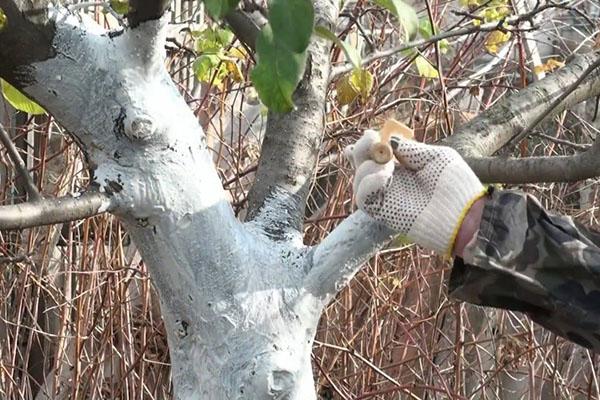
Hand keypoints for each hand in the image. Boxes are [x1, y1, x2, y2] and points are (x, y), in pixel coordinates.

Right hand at [346, 132, 485, 255]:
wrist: (464, 214)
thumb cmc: (456, 185)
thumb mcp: (436, 157)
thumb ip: (411, 149)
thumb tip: (389, 140)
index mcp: (403, 166)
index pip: (376, 154)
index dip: (367, 144)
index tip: (370, 134)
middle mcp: (391, 181)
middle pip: (362, 164)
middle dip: (362, 150)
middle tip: (371, 141)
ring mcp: (386, 197)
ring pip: (359, 180)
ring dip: (366, 168)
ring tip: (387, 166)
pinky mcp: (384, 213)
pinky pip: (363, 199)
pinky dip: (367, 185)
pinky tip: (383, 178)